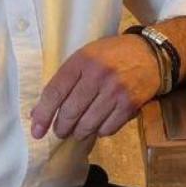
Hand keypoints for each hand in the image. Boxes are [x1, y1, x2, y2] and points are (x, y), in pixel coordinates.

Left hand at [31, 35, 161, 140]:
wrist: (150, 54)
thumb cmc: (111, 55)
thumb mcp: (84, 58)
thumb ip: (63, 82)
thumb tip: (38, 113)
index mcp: (81, 62)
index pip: (54, 92)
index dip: (43, 114)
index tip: (36, 131)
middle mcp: (97, 76)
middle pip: (70, 111)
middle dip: (61, 127)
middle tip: (59, 131)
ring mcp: (115, 92)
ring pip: (88, 123)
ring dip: (78, 132)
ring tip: (76, 131)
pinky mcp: (130, 105)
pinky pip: (108, 128)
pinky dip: (99, 131)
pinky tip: (98, 125)